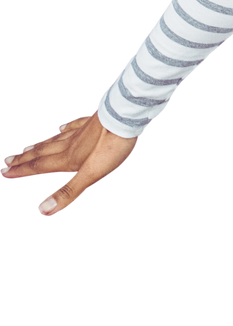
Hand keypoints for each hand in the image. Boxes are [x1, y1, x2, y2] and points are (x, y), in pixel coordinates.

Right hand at [1, 111, 139, 218]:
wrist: (128, 116)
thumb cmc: (112, 146)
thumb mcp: (92, 174)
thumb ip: (69, 191)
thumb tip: (41, 209)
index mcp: (68, 158)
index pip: (39, 165)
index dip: (21, 170)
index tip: (3, 173)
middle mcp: (70, 143)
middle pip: (43, 152)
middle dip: (24, 159)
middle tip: (6, 161)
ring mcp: (82, 130)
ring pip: (55, 139)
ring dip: (38, 145)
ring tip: (25, 148)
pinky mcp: (94, 121)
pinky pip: (74, 125)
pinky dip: (64, 128)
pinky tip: (61, 127)